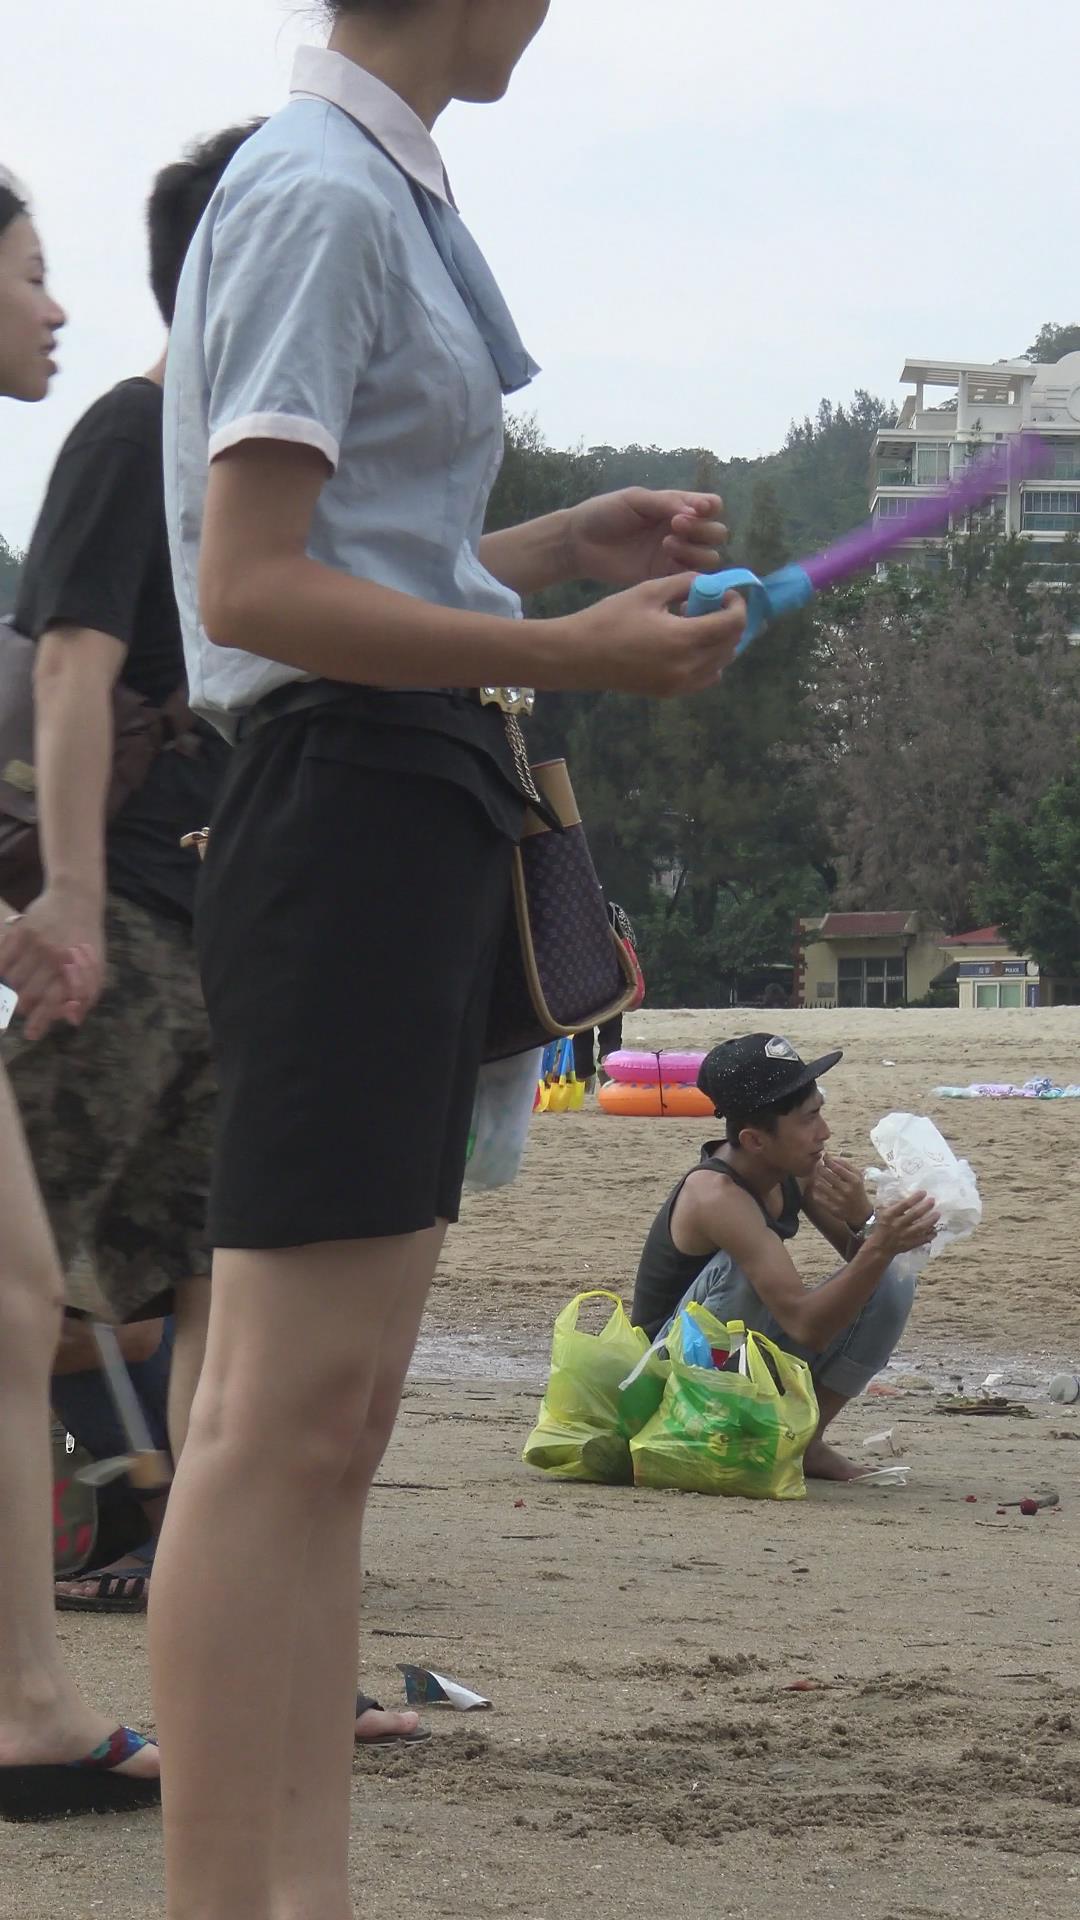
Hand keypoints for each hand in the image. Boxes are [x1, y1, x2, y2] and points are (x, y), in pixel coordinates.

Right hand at [0, 884, 104, 1041]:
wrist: (76, 900)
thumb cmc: (87, 939)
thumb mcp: (97, 967)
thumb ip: (87, 995)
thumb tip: (72, 1021)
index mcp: (74, 969)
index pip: (53, 1002)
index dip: (41, 1022)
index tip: (30, 1034)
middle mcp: (54, 957)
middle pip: (28, 996)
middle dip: (26, 1007)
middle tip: (26, 1007)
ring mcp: (35, 944)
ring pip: (13, 980)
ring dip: (14, 990)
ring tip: (21, 987)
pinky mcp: (21, 931)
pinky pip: (2, 959)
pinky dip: (2, 970)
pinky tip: (6, 973)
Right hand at [557, 573, 744, 696]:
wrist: (578, 655)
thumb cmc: (610, 618)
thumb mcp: (648, 591)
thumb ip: (684, 583)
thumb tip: (709, 582)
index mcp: (684, 639)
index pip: (732, 624)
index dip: (737, 605)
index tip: (726, 593)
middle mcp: (688, 667)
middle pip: (731, 645)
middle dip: (729, 622)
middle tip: (712, 605)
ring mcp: (680, 684)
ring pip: (721, 663)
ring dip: (720, 642)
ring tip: (698, 624)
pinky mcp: (669, 693)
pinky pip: (705, 678)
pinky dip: (708, 661)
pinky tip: (688, 645)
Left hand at [566, 488, 727, 586]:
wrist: (580, 542)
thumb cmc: (605, 513)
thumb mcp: (635, 499)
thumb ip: (665, 503)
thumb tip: (695, 511)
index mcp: (677, 506)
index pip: (711, 506)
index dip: (710, 508)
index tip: (696, 510)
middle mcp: (682, 531)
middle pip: (716, 534)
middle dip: (701, 530)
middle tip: (674, 526)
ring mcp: (674, 555)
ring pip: (708, 557)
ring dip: (694, 549)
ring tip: (666, 545)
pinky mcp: (664, 576)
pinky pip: (689, 577)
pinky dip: (687, 570)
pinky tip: (667, 561)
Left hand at [810, 1154, 872, 1230]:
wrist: (860, 1212)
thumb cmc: (857, 1189)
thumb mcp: (857, 1175)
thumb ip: (845, 1164)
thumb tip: (830, 1157)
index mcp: (854, 1180)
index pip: (836, 1167)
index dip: (827, 1160)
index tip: (823, 1156)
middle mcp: (846, 1190)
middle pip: (825, 1174)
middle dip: (819, 1167)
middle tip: (818, 1165)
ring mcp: (839, 1200)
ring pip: (819, 1184)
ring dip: (816, 1178)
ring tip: (818, 1176)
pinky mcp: (832, 1209)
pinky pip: (817, 1197)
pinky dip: (815, 1190)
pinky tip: (819, 1188)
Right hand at [869, 1192, 939, 1259]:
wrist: (880, 1247)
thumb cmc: (881, 1227)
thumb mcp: (882, 1214)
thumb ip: (893, 1206)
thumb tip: (906, 1196)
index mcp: (890, 1215)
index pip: (904, 1204)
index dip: (915, 1198)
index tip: (924, 1192)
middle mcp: (897, 1224)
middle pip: (915, 1214)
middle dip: (925, 1207)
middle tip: (933, 1200)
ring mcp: (904, 1235)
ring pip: (920, 1227)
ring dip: (930, 1220)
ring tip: (938, 1214)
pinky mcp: (909, 1244)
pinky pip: (921, 1240)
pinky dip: (929, 1236)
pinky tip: (935, 1231)